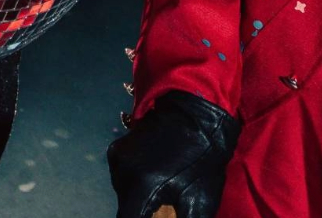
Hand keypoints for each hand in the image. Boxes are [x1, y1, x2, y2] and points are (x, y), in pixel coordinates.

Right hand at [108, 90, 238, 217]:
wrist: (197, 114)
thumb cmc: (204, 159)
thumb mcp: (200, 200)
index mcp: (141, 188)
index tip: (156, 216)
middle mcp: (122, 174)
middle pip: (126, 208)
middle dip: (144, 210)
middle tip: (165, 204)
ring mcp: (117, 159)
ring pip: (124, 192)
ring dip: (139, 195)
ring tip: (162, 185)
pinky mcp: (117, 148)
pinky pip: (122, 175)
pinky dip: (135, 180)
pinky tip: (153, 171)